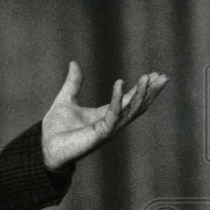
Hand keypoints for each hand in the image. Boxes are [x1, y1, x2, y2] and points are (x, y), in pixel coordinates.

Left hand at [41, 61, 167, 171]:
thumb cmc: (56, 128)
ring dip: (140, 94)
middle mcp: (110, 122)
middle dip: (150, 91)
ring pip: (130, 110)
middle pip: (136, 106)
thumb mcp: (65, 99)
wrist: (45, 147)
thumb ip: (73, 82)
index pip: (129, 100)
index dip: (142, 88)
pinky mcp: (99, 134)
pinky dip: (116, 99)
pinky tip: (120, 83)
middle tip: (164, 77)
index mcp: (105, 115)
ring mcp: (107, 129)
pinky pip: (112, 115)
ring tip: (148, 78)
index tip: (153, 74)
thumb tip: (73, 62)